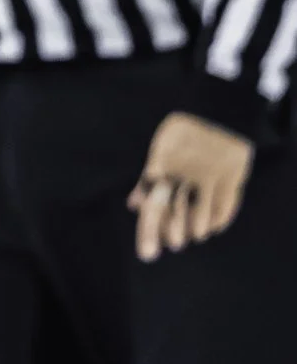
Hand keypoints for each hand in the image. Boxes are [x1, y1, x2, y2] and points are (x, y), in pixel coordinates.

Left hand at [130, 112, 253, 261]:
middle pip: (175, 212)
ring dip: (196, 229)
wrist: (217, 113)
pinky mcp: (232, 176)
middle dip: (172, 233)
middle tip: (173, 245)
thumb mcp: (159, 150)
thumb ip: (145, 179)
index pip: (152, 204)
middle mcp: (184, 173)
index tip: (149, 251)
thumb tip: (132, 205)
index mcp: (161, 165)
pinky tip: (213, 228)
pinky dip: (219, 220)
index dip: (150, 230)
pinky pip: (226, 206)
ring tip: (192, 236)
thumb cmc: (182, 134)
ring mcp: (210, 175)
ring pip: (202, 213)